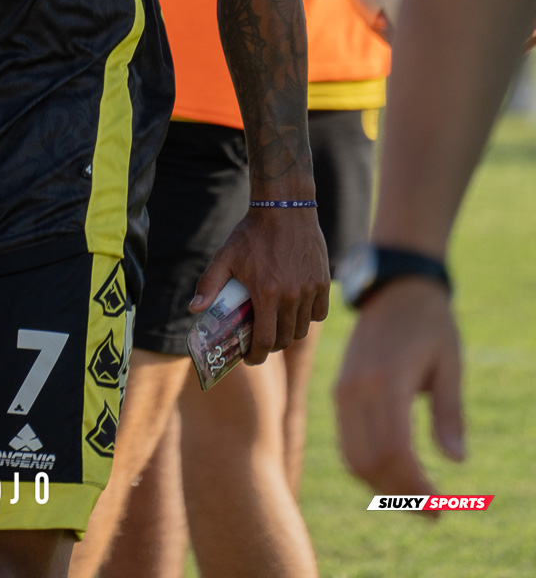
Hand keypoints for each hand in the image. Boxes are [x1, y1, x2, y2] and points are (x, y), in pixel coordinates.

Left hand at [188, 206, 329, 362]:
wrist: (284, 208)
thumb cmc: (252, 233)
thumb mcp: (226, 256)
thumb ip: (210, 284)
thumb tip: (193, 310)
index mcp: (267, 293)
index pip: (265, 340)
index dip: (257, 355)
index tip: (249, 358)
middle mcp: (292, 295)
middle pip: (284, 338)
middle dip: (270, 345)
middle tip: (260, 340)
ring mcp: (310, 289)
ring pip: (302, 328)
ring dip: (288, 332)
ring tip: (276, 325)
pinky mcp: (322, 282)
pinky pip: (318, 313)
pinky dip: (308, 317)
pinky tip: (295, 310)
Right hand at [335, 277, 463, 492]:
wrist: (393, 287)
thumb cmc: (430, 324)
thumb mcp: (450, 364)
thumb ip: (451, 412)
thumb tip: (456, 461)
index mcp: (387, 380)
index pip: (395, 451)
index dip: (415, 486)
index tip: (441, 505)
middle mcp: (357, 388)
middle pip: (370, 462)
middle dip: (400, 494)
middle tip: (433, 510)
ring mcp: (344, 390)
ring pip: (353, 458)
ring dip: (382, 486)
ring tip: (415, 496)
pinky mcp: (340, 391)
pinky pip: (347, 442)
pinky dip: (367, 467)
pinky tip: (395, 472)